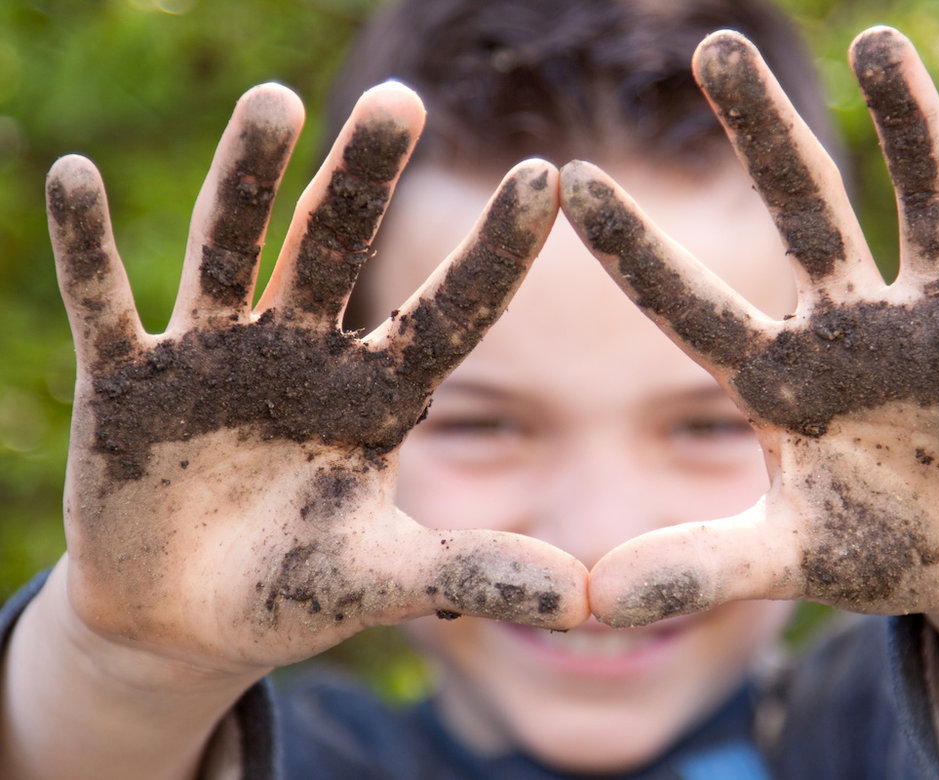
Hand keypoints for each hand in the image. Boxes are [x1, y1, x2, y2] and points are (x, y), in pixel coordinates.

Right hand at [48, 81, 587, 673]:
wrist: (186, 620)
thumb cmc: (297, 589)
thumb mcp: (385, 578)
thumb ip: (472, 573)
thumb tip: (586, 602)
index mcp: (378, 393)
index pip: (448, 311)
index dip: (494, 251)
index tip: (546, 176)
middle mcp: (304, 353)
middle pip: (336, 245)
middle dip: (362, 176)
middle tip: (400, 101)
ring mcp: (216, 355)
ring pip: (232, 248)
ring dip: (246, 178)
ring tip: (275, 102)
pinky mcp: (130, 381)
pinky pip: (104, 304)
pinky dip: (89, 248)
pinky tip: (74, 179)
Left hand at [562, 27, 938, 625]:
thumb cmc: (877, 548)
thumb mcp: (786, 562)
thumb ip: (695, 568)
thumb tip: (584, 603)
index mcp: (783, 384)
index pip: (692, 305)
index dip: (633, 251)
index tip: (568, 180)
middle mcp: (852, 333)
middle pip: (801, 214)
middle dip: (764, 136)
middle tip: (713, 50)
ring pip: (921, 204)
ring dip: (908, 125)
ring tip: (876, 41)